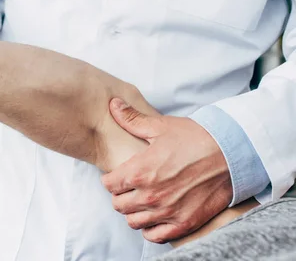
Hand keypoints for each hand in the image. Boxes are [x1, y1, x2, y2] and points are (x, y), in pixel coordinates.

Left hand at [101, 99, 231, 243]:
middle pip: (118, 204)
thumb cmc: (195, 137)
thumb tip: (113, 105)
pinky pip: (155, 236)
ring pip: (133, 221)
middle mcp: (150, 195)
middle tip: (130, 187)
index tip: (118, 175)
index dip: (111, 178)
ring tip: (142, 201)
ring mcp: (167, 212)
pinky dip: (151, 228)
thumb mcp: (160, 126)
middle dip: (121, 195)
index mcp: (140, 171)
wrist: (232, 154)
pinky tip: (156, 216)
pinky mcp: (184, 223)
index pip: (108, 185)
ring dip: (134, 212)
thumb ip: (132, 119)